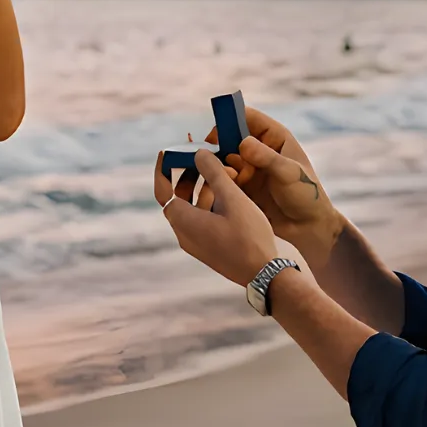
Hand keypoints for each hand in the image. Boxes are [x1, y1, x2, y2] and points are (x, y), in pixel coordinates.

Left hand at [154, 148, 278, 286]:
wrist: (263, 273)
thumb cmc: (248, 236)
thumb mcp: (232, 199)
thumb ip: (214, 173)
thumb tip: (199, 153)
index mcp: (184, 221)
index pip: (163, 190)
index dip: (163, 170)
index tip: (167, 153)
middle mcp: (184, 234)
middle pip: (177, 198)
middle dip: (187, 176)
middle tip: (200, 159)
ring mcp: (196, 243)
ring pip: (191, 208)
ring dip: (202, 189)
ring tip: (222, 173)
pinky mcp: (208, 248)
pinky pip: (201, 219)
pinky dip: (209, 203)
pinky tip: (229, 194)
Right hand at [212, 106, 342, 268]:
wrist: (307, 227)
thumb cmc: (307, 196)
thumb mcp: (289, 173)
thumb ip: (267, 158)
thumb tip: (244, 143)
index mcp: (275, 137)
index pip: (248, 117)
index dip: (230, 120)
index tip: (216, 135)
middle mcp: (259, 149)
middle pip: (229, 137)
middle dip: (220, 147)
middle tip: (216, 161)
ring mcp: (249, 167)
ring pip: (224, 158)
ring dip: (221, 166)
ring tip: (230, 179)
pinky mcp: (242, 186)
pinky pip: (224, 177)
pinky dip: (221, 181)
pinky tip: (228, 191)